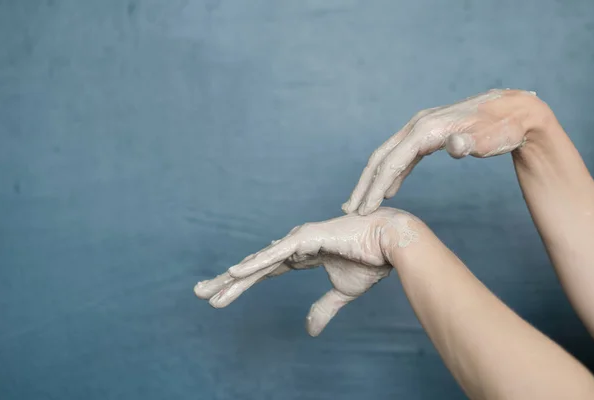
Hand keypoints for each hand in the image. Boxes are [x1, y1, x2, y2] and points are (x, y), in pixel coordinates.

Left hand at [194, 208, 418, 335]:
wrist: (393, 243)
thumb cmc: (371, 260)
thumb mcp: (342, 292)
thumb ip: (323, 308)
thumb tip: (308, 330)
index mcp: (300, 256)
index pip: (264, 272)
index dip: (242, 284)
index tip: (220, 296)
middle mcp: (293, 246)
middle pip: (254, 266)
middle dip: (226, 281)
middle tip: (200, 293)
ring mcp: (298, 240)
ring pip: (259, 262)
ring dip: (233, 279)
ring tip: (208, 293)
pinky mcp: (308, 238)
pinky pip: (277, 254)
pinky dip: (256, 262)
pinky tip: (235, 272)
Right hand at [342, 88, 540, 214]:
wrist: (515, 110)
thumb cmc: (503, 127)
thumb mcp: (490, 137)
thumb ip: (469, 142)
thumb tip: (454, 145)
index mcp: (426, 129)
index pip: (392, 162)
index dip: (375, 187)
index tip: (363, 211)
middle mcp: (417, 127)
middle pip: (380, 158)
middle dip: (364, 185)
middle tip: (350, 210)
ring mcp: (420, 129)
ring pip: (387, 156)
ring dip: (372, 180)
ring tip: (360, 204)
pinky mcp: (427, 135)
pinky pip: (401, 156)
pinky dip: (390, 174)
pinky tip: (389, 190)